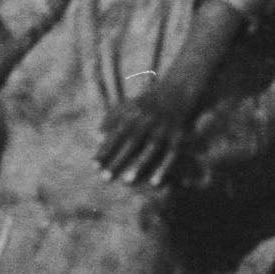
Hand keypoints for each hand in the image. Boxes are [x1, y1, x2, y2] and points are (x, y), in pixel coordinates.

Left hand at [98, 75, 203, 190]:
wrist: (180, 89)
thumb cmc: (149, 102)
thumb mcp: (130, 105)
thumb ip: (113, 118)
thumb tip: (97, 136)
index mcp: (134, 112)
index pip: (117, 133)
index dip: (106, 149)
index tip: (94, 165)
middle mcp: (149, 119)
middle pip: (132, 142)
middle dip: (118, 160)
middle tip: (105, 178)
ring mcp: (165, 127)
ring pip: (151, 148)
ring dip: (139, 165)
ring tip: (126, 182)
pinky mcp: (179, 134)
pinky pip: (171, 154)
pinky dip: (163, 168)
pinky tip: (155, 183)